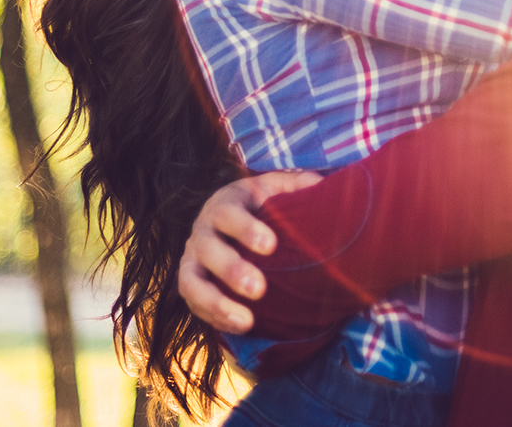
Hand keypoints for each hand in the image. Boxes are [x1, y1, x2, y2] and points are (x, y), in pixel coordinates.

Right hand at [178, 170, 321, 333]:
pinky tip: (240, 327)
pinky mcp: (189, 283)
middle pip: (208, 248)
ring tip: (246, 320)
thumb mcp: (274, 188)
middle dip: (231, 270)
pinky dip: (214, 317)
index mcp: (225, 203)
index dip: (246, 229)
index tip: (271, 246)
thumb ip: (296, 185)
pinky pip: (193, 303)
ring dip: (216, 303)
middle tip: (260, 290)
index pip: (228, 214)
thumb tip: (322, 184)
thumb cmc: (259, 206)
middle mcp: (202, 230)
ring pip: (191, 282)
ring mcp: (191, 259)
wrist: (224, 222)